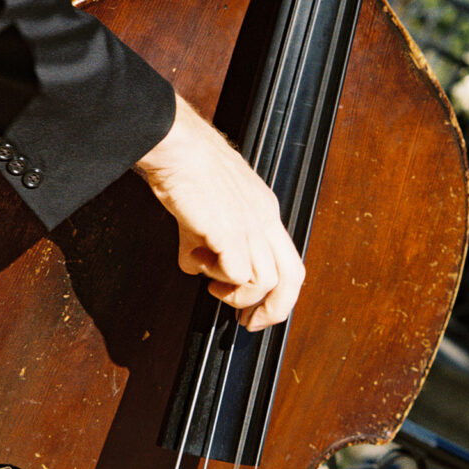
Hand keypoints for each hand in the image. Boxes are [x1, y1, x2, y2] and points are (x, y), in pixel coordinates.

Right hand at [135, 97, 304, 331]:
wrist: (176, 146)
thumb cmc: (187, 167)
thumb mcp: (205, 210)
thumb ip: (205, 240)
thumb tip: (195, 264)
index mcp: (265, 211)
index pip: (287, 262)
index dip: (275, 294)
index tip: (253, 310)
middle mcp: (266, 219)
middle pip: (292, 278)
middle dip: (274, 310)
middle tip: (249, 322)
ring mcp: (251, 225)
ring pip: (267, 281)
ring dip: (237, 294)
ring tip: (213, 284)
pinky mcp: (231, 231)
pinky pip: (238, 273)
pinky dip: (218, 277)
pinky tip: (197, 261)